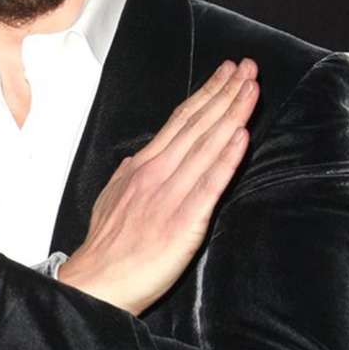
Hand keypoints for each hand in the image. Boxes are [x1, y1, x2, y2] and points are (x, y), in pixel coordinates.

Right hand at [59, 59, 258, 314]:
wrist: (97, 282)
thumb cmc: (105, 247)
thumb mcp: (110, 198)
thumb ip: (127, 176)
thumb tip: (137, 159)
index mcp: (142, 166)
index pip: (180, 121)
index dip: (206, 94)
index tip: (226, 74)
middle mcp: (157, 173)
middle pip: (197, 125)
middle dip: (225, 93)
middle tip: (248, 67)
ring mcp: (171, 195)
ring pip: (207, 146)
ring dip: (232, 114)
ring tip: (251, 88)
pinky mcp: (185, 221)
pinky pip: (210, 184)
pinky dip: (226, 158)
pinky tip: (241, 135)